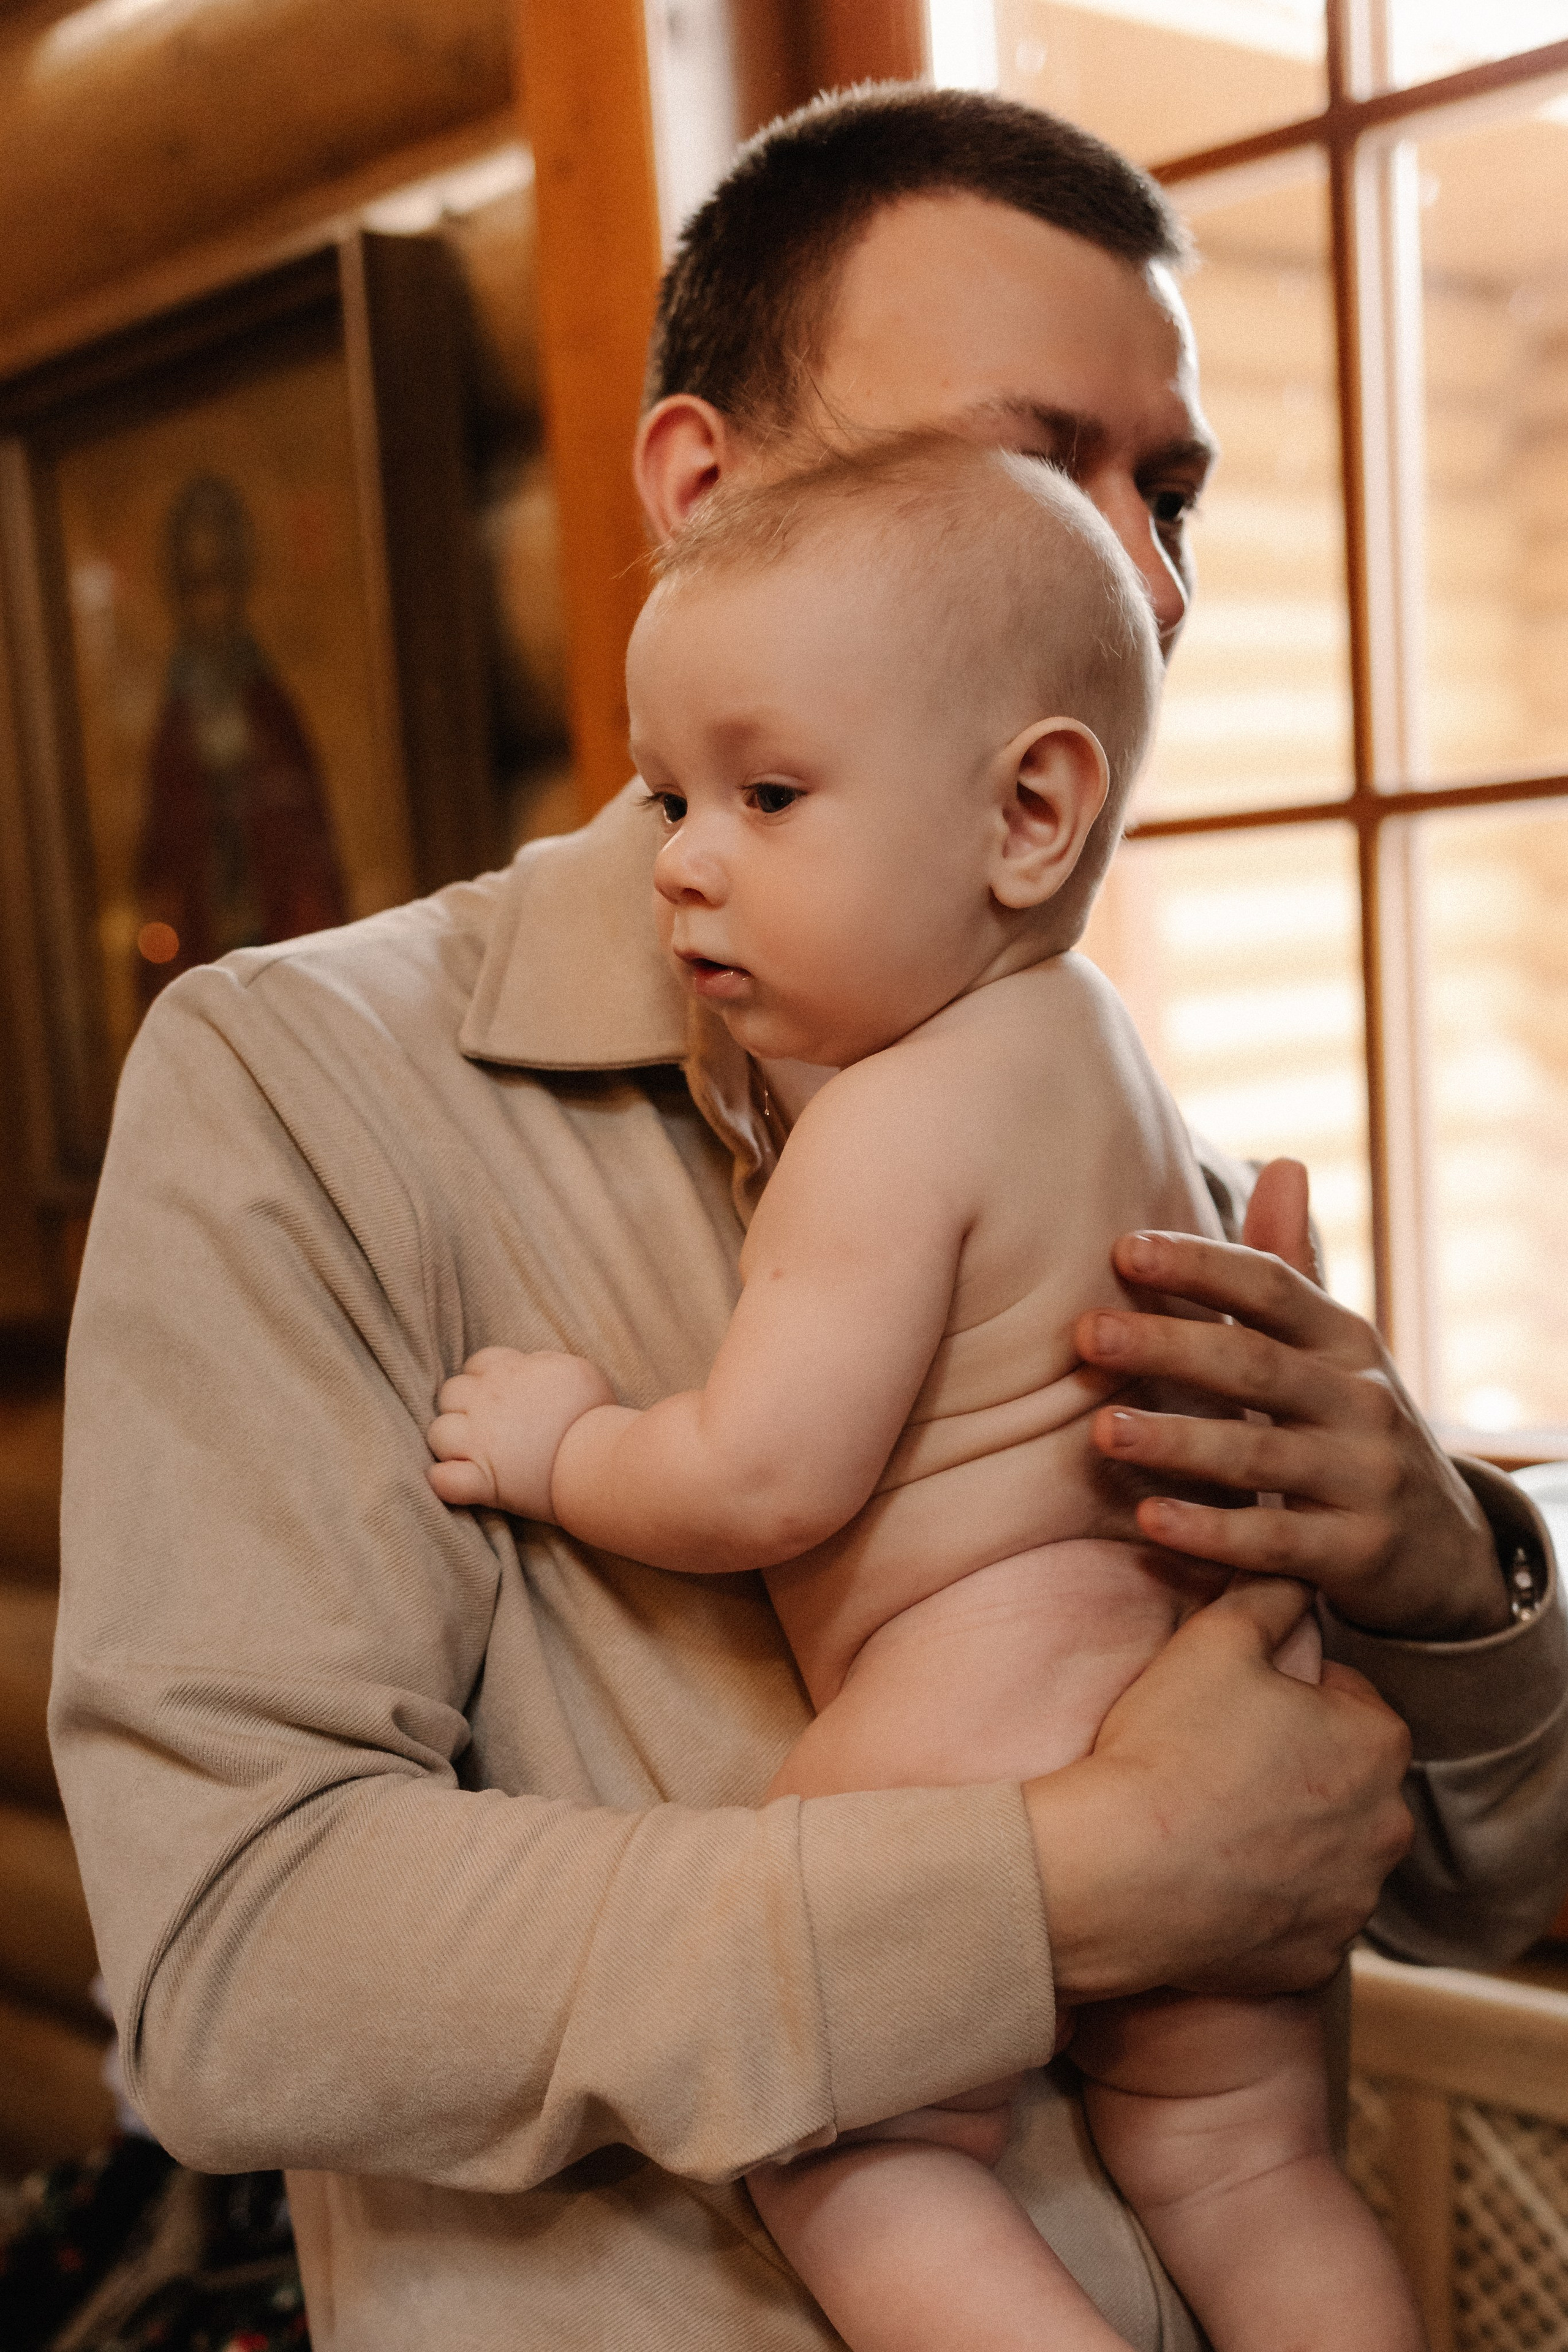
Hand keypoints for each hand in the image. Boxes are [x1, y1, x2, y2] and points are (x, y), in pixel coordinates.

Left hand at [427, 1347, 614, 1516]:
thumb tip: (531, 1367)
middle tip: (486, 1426)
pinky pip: (443, 1481)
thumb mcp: (575, 1370)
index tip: (499, 1396)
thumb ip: (544, 1364)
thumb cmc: (595, 1413)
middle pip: (450, 1393)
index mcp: (510, 1373)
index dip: (483, 1379)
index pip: (477, 1364)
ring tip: (472, 1453)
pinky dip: (444, 1482)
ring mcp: (480, 1441)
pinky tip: (454, 1481)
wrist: (598, 1456)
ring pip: (438, 1433)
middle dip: (461, 1407)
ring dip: (449, 1442)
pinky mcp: (483, 1480)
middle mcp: (488, 1402)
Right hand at [1026, 1577, 1413, 2000]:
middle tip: (1217, 1762)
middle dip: (1296, 1768)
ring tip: (1209, 1823)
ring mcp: (1353, 1901)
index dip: (1287, 1696)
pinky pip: (1298, 1919)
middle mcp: (1387, 1828)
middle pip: (1344, 1779)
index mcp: (1377, 1744)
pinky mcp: (1313, 1959)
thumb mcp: (1214, 1641)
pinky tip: (1210, 1881)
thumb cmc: (1167, 1748)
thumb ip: (1269, 1595)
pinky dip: (1265, 1903)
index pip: (1348, 1700)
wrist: (1115, 1875)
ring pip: (1327, 1852)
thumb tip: (1293, 1572)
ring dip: (1286, 1836)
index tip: (1234, 1706)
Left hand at [1077, 1159, 1505, 1640]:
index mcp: (1346, 1340)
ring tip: (1101, 1430)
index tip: (1122, 1247)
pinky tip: (1151, 1519)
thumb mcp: (1335, 1350)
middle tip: (1087, 1334)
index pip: (1271, 1286)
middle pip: (1256, 1364)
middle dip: (1169, 1345)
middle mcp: (1362, 1401)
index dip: (1200, 1264)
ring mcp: (1365, 1479)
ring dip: (1179, 1441)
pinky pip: (1276, 1541)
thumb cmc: (1353, 1430)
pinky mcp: (1358, 1554)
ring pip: (1261, 1454)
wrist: (1445, 1553)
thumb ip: (1292, 1268)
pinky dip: (1214, 1531)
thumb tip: (1281, 1163)